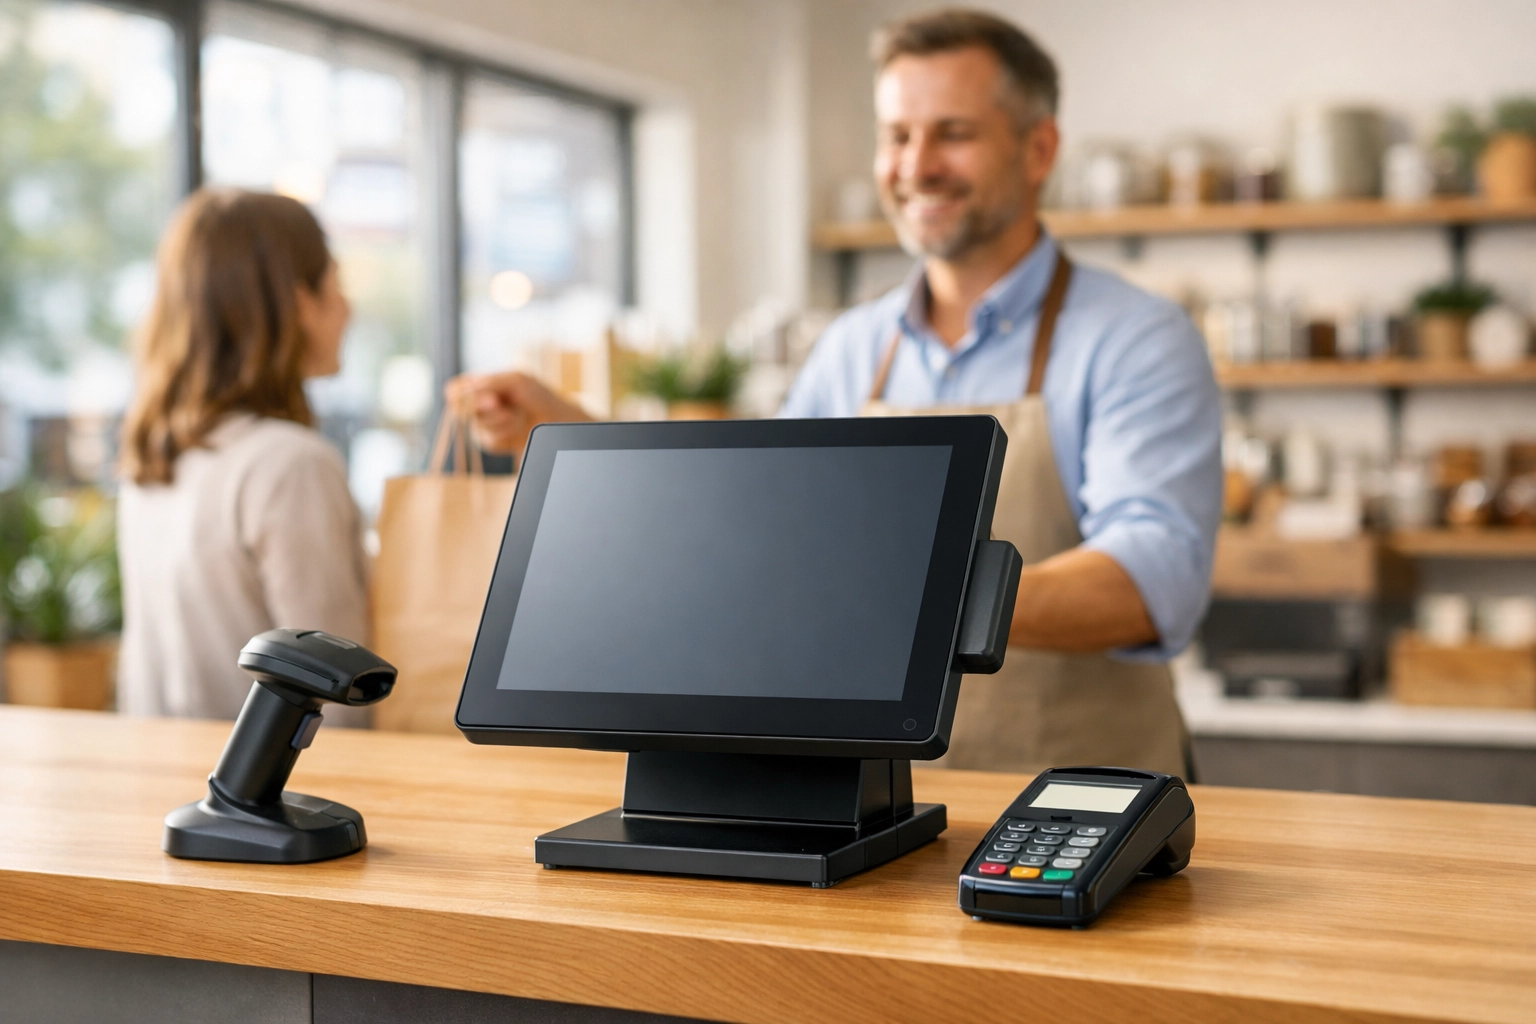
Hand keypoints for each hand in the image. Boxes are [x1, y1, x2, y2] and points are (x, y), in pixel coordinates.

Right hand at [443, 371, 594, 455]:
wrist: (555, 418)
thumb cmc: (536, 394)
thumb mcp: (515, 380)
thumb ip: (490, 383)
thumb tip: (468, 393)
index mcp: (478, 386)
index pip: (454, 390)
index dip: (461, 394)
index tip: (483, 394)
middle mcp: (477, 406)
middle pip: (459, 410)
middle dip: (479, 407)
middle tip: (498, 402)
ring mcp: (483, 426)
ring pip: (475, 427)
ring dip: (497, 420)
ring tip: (515, 415)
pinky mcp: (492, 442)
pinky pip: (488, 441)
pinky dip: (504, 433)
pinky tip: (517, 427)